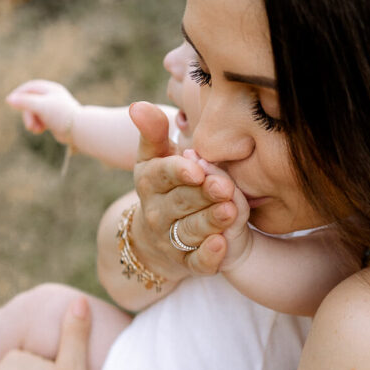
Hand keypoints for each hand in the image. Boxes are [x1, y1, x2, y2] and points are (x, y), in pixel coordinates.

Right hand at [6, 80, 80, 143]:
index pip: (30, 87)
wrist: (80, 130)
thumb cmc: (62, 115)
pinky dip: (38, 125)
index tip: (10, 101)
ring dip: (32, 121)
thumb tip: (9, 99)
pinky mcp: (55, 119)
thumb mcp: (41, 106)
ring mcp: (54, 108)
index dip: (19, 93)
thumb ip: (25, 102)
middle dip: (27, 114)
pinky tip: (40, 131)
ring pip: (34, 112)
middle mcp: (52, 97)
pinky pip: (40, 120)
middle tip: (30, 126)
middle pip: (30, 102)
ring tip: (36, 130)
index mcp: (51, 89)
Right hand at [129, 101, 241, 277]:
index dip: (178, 172)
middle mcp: (157, 213)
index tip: (197, 168)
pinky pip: (197, 263)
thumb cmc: (165, 185)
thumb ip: (153, 132)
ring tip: (231, 212)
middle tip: (225, 188)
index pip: (162, 174)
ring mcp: (170, 240)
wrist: (155, 239)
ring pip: (190, 231)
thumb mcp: (155, 158)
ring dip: (210, 222)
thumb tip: (138, 106)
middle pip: (180, 203)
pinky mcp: (186, 263)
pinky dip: (208, 257)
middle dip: (202, 196)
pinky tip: (222, 245)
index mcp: (150, 182)